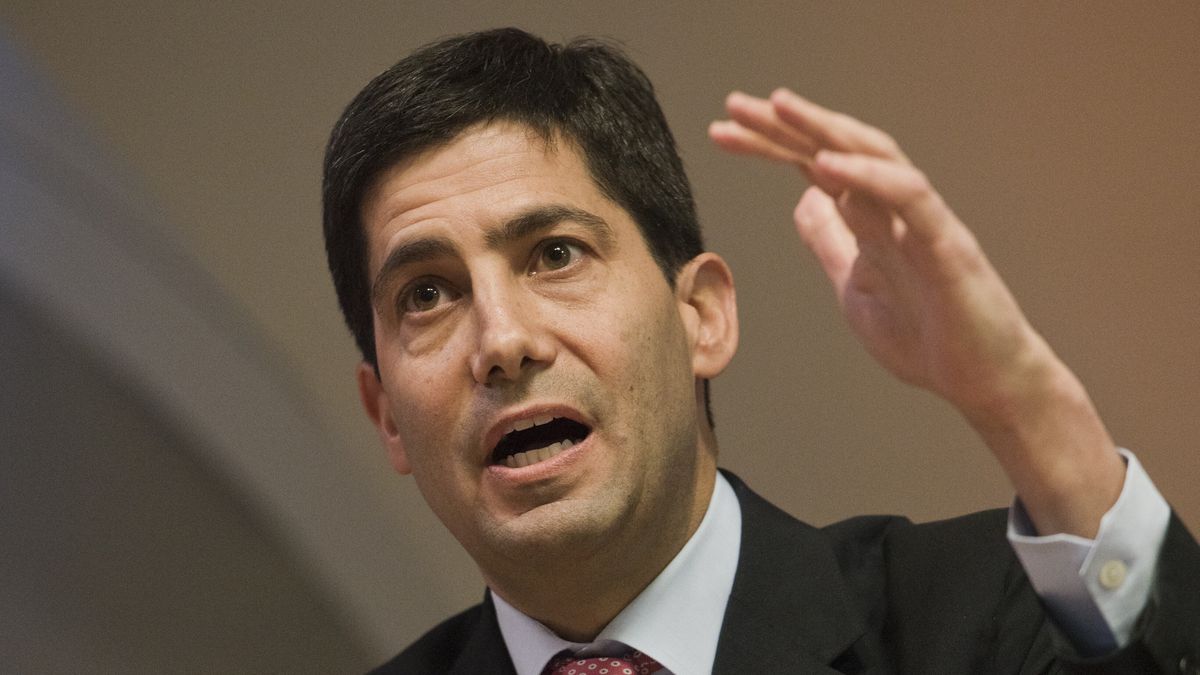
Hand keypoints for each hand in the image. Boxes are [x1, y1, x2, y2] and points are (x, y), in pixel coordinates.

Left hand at [709, 89, 1123, 535]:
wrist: (983, 384)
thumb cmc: (926, 335)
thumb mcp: (854, 287)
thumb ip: (831, 242)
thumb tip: (804, 199)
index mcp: (871, 217)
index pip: (814, 165)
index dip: (770, 144)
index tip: (721, 132)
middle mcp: (896, 208)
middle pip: (837, 148)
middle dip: (785, 126)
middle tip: (733, 105)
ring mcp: (923, 223)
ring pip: (876, 156)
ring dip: (825, 129)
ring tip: (777, 108)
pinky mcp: (948, 247)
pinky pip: (911, 198)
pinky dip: (869, 177)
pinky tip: (826, 165)